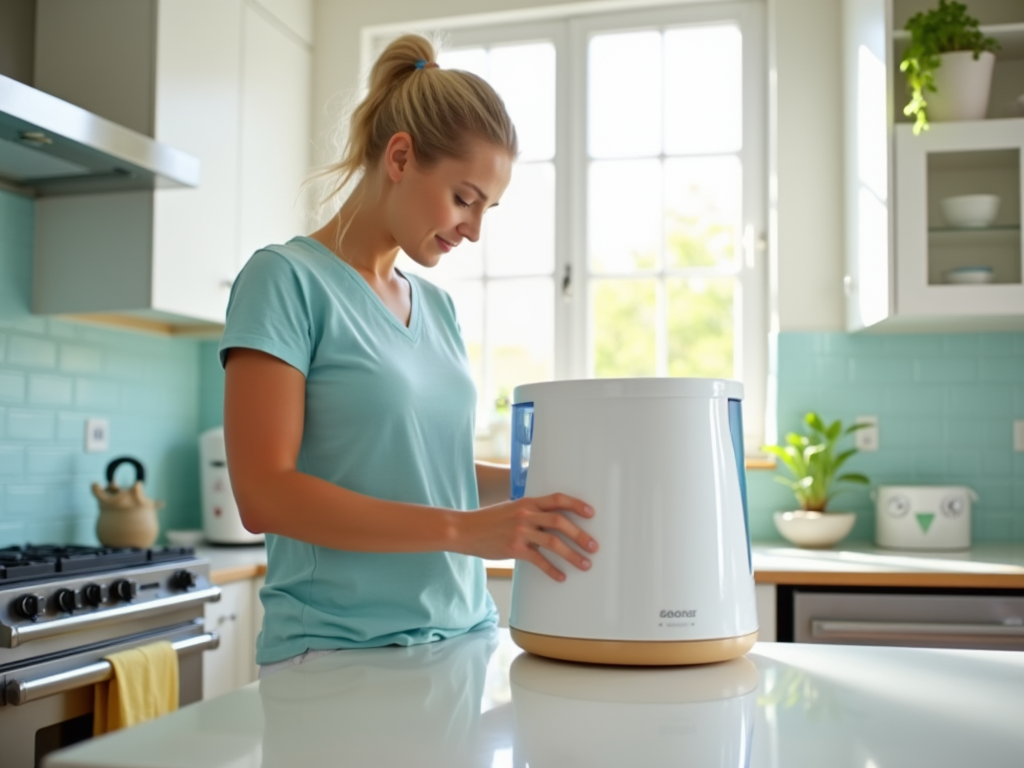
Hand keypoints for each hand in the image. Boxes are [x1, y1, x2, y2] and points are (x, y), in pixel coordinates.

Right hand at [456, 494, 597, 581]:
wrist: (465, 529)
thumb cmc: (488, 521)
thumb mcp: (511, 509)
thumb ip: (530, 513)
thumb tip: (551, 523)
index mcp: (527, 502)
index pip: (557, 499)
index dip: (576, 504)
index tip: (591, 513)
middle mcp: (526, 514)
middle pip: (560, 522)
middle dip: (580, 535)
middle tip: (594, 546)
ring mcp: (520, 531)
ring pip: (553, 542)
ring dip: (572, 554)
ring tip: (585, 564)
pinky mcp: (514, 548)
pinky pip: (539, 560)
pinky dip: (552, 570)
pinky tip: (561, 577)